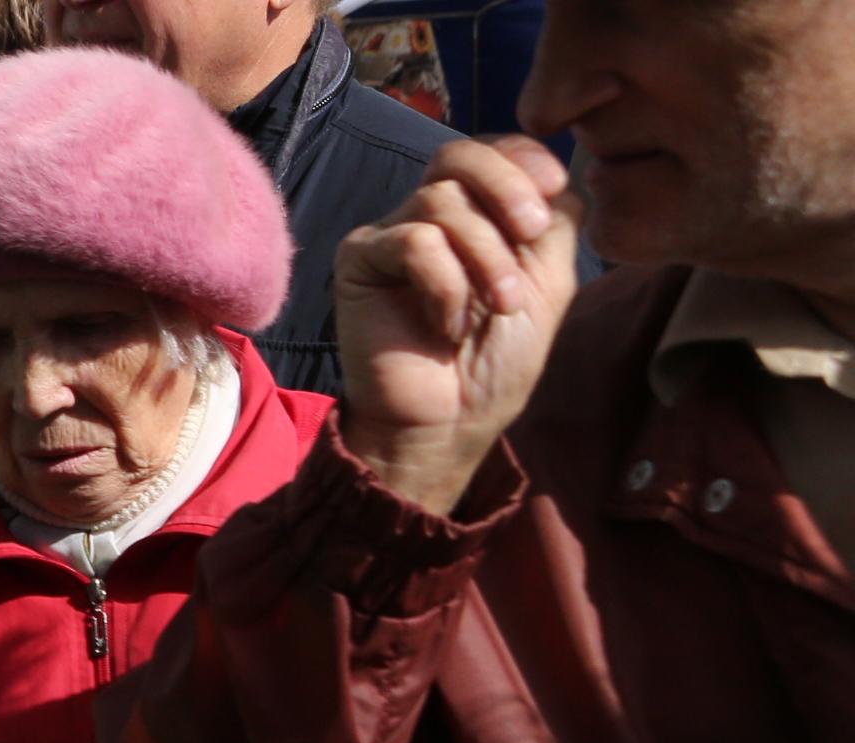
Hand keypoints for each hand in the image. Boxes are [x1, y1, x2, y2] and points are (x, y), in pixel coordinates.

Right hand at [333, 135, 582, 516]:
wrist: (451, 420)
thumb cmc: (499, 358)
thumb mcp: (549, 281)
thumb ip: (554, 221)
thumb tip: (552, 172)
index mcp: (476, 213)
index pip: (492, 149)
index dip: (524, 158)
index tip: (555, 191)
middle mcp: (429, 215)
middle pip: (459, 154)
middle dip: (506, 186)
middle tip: (531, 233)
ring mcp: (390, 235)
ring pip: (440, 201)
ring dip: (485, 256)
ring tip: (496, 307)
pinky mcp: (359, 261)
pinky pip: (412, 242)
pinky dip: (445, 286)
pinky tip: (445, 326)